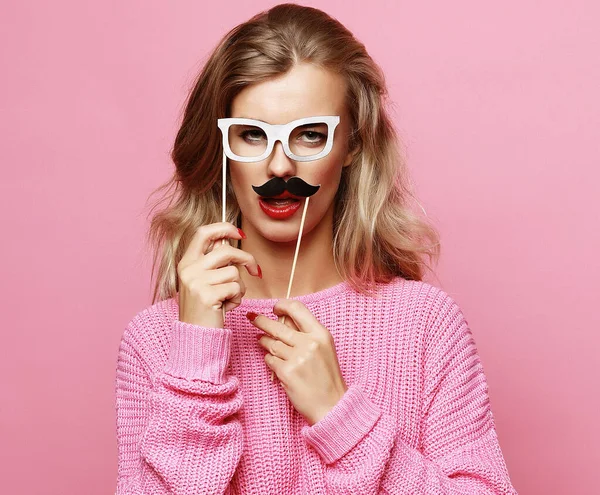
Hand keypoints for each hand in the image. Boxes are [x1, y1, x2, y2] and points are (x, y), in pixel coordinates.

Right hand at [177, 222, 261, 327]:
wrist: (196, 336)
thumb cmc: (204, 309)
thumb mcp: (203, 281)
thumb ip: (213, 262)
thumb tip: (229, 241)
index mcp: (186, 263)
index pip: (203, 233)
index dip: (223, 228)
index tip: (240, 232)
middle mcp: (189, 270)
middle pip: (226, 251)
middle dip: (246, 259)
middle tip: (255, 270)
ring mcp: (196, 282)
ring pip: (234, 272)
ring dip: (239, 287)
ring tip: (229, 298)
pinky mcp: (207, 296)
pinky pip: (236, 288)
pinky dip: (237, 298)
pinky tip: (227, 307)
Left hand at [247, 299, 347, 425]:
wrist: (332, 405)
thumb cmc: (327, 377)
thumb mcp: (324, 349)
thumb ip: (306, 333)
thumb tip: (283, 318)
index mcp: (321, 334)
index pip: (297, 309)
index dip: (283, 306)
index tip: (275, 308)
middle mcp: (310, 343)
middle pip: (278, 326)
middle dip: (261, 321)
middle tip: (252, 318)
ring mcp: (297, 358)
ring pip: (271, 343)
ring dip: (264, 342)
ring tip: (261, 340)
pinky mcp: (287, 372)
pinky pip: (270, 360)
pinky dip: (270, 360)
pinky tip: (274, 362)